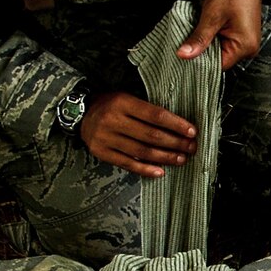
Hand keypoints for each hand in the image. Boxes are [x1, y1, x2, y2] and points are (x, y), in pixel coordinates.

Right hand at [78, 90, 196, 177]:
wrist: (79, 113)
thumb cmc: (109, 105)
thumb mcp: (127, 98)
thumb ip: (148, 111)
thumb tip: (178, 127)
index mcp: (122, 102)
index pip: (155, 115)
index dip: (176, 124)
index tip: (192, 131)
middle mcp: (113, 120)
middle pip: (151, 135)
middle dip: (175, 143)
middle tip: (191, 147)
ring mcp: (106, 138)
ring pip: (142, 151)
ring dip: (165, 157)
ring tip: (180, 159)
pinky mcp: (102, 153)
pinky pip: (127, 164)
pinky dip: (145, 169)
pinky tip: (160, 171)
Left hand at [180, 0, 264, 69]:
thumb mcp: (211, 16)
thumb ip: (199, 39)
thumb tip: (184, 55)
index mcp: (245, 46)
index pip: (218, 66)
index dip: (200, 60)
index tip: (186, 53)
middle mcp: (249, 48)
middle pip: (219, 59)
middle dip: (203, 50)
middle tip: (190, 39)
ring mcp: (246, 42)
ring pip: (220, 51)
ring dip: (208, 43)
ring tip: (201, 29)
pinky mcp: (242, 35)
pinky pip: (224, 43)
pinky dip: (213, 37)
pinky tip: (208, 28)